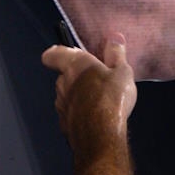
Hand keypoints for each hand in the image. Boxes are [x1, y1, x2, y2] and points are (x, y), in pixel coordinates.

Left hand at [42, 41, 136, 157]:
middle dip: (77, 76)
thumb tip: (114, 38)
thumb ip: (116, 54)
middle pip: (63, 75)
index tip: (68, 55)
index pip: (52, 54)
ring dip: (78, 95)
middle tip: (97, 79)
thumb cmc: (112, 98)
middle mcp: (62, 83)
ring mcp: (61, 105)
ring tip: (99, 101)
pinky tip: (95, 118)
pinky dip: (79, 113)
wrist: (100, 137)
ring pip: (66, 95)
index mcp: (74, 65)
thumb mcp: (122, 72)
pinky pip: (70, 113)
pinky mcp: (64, 123)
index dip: (57, 54)